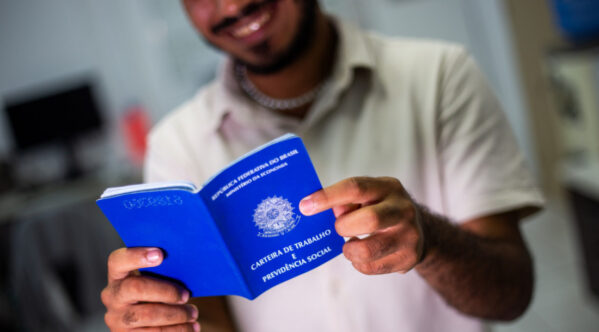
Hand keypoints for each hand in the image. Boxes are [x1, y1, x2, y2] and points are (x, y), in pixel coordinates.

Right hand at [101, 247, 199, 331]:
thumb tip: (186, 264)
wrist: (148, 324)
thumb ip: (162, 270)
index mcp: (118, 275)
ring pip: (147, 314)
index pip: (118, 260)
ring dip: (176, 314)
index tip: (160, 254)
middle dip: (165, 291)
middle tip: (186, 295)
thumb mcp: (155, 280)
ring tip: (193, 313)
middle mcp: (112, 295)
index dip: (137, 256)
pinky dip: (177, 330)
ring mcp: (116, 318)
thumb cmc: (158, 294)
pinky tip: (191, 327)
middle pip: (136, 288)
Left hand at [299, 177, 424, 274]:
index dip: (328, 197)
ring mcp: (410, 235)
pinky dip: (358, 262)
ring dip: (349, 249)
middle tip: (339, 228)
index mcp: (389, 187)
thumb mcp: (369, 196)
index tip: (305, 206)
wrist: (421, 230)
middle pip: (368, 220)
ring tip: (350, 244)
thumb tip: (317, 209)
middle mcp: (404, 209)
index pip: (355, 188)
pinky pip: (370, 266)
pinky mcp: (409, 258)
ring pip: (368, 250)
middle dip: (344, 227)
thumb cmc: (382, 208)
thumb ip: (346, 200)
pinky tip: (362, 254)